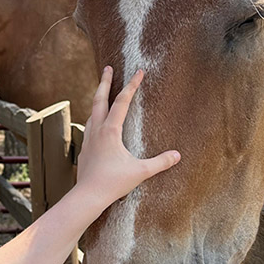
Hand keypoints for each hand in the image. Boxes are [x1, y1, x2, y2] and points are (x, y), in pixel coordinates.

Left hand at [76, 66, 179, 207]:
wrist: (87, 195)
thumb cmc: (113, 183)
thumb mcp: (140, 172)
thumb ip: (160, 163)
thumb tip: (177, 155)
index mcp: (110, 130)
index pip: (122, 101)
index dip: (132, 85)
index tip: (139, 72)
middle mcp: (97, 129)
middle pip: (99, 98)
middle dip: (105, 81)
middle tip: (108, 67)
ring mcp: (89, 138)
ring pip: (92, 111)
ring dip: (98, 97)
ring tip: (103, 91)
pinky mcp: (85, 147)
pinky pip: (90, 124)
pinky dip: (95, 115)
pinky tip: (97, 120)